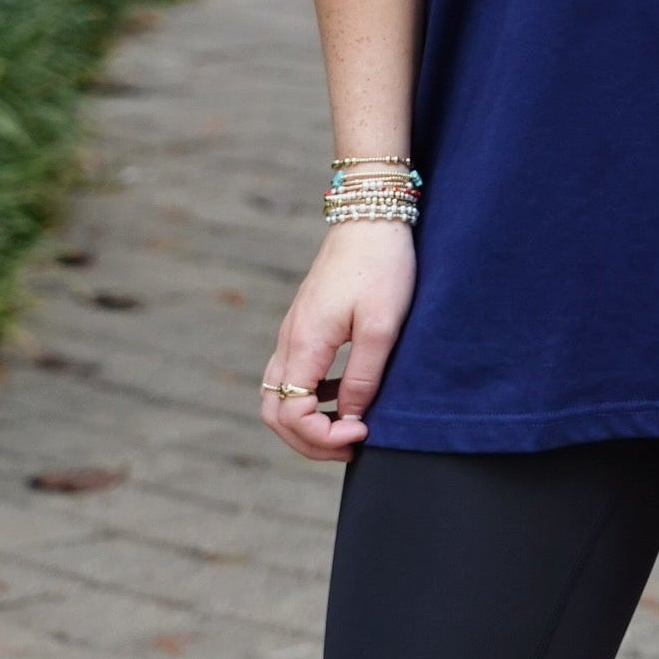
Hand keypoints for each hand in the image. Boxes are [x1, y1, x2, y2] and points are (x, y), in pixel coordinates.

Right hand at [261, 220, 415, 458]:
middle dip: (308, 441)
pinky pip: (293, 374)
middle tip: (352, 445)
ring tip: (348, 428)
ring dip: (306, 421)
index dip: (322, 437)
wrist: (370, 213)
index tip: (362, 430)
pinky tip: (343, 396)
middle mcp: (289, 339)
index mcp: (304, 342)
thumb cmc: (381, 264)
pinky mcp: (305, 323)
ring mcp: (293, 330)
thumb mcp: (383, 325)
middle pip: (274, 412)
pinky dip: (309, 398)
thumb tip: (351, 419)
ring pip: (279, 395)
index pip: (290, 414)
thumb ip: (363, 377)